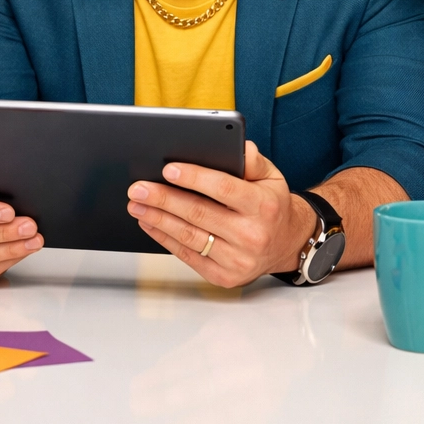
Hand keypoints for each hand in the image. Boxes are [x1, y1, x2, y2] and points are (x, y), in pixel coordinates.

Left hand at [126, 142, 314, 287]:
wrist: (286, 244)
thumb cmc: (271, 205)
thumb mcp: (272, 176)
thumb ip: (253, 160)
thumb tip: (239, 146)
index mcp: (264, 206)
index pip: (224, 189)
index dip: (194, 178)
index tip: (168, 169)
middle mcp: (252, 235)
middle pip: (199, 213)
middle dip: (164, 199)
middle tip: (138, 188)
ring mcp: (238, 260)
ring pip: (189, 236)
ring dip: (158, 219)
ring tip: (137, 204)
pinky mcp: (224, 277)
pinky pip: (188, 256)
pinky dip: (165, 239)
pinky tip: (150, 223)